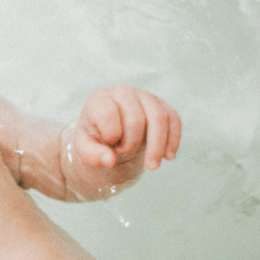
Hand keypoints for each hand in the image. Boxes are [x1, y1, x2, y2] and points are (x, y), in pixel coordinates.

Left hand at [66, 86, 180, 189]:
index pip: (108, 114)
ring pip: (159, 118)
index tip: (108, 145)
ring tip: (152, 167)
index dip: (110, 136)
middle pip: (136, 119)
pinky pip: (173, 120)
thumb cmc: (96, 140)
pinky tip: (168, 157)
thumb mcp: (85, 149)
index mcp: (100, 99)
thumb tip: (109, 160)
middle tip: (123, 153)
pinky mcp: (162, 105)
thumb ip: (92, 155)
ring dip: (157, 146)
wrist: (110, 136)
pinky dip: (172, 140)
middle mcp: (123, 92)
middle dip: (131, 143)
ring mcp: (144, 96)